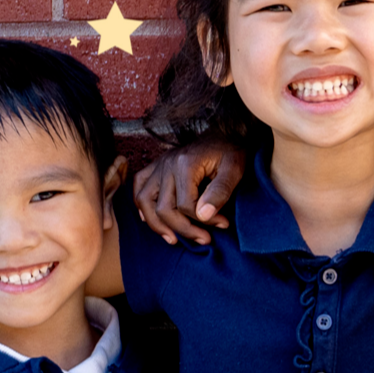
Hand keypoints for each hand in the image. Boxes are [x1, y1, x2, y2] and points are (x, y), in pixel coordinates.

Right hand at [131, 139, 246, 244]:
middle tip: (204, 239)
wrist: (225, 133)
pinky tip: (152, 220)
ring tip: (173, 239)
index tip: (223, 224)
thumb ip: (220, 192)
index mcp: (185, 164)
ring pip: (144, 201)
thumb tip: (203, 216)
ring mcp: (158, 165)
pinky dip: (142, 206)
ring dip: (157, 224)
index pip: (186, 205)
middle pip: (163, 208)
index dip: (204, 221)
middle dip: (183, 229)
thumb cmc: (231, 152)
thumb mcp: (234, 170)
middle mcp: (166, 164)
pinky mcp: (155, 166)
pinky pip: (139, 188)